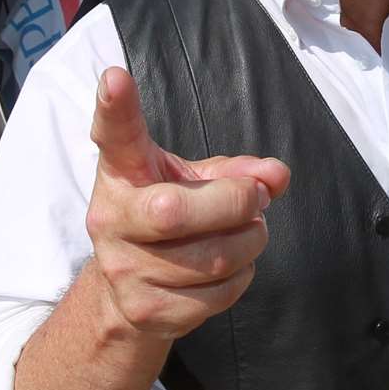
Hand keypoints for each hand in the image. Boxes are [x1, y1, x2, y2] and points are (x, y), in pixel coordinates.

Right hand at [84, 67, 290, 338]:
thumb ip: (238, 172)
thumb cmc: (168, 215)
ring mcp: (123, 269)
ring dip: (249, 242)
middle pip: (176, 212)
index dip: (114, 108)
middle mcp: (111, 218)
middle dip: (234, 204)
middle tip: (256, 198)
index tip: (115, 78)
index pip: (115, 136)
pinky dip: (241, 279)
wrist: (129, 289)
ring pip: (211, 260)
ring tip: (248, 232)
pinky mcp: (145, 311)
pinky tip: (231, 268)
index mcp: (122, 172)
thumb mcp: (194, 180)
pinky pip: (217, 295)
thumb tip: (278, 175)